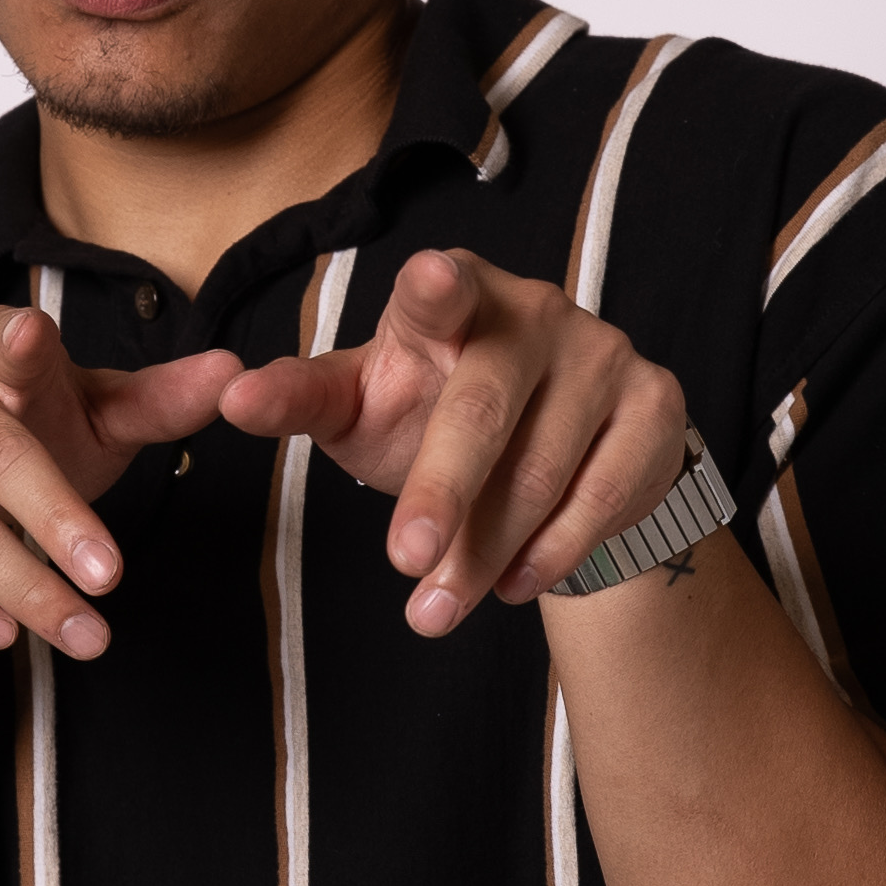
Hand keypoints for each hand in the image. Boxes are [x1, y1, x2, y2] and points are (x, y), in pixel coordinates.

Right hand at [0, 305, 241, 657]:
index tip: (34, 340)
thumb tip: (236, 372)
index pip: (3, 339)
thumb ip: (158, 402)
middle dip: (56, 521)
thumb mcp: (86, 417)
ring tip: (86, 635)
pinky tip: (4, 633)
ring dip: (25, 590)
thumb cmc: (16, 443)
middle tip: (113, 579)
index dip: (17, 343)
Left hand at [219, 249, 684, 634]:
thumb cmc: (434, 411)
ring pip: (542, 467)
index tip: (430, 278)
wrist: (555, 453)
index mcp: (452, 294)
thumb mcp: (363, 405)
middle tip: (405, 562)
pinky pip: (604, 493)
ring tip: (438, 607)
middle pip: (483, 407)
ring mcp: (603, 353)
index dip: (435, 287)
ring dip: (485, 550)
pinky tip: (510, 581)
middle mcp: (534, 309)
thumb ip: (299, 399)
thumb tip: (229, 398)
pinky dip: (553, 550)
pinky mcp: (656, 403)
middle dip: (441, 492)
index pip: (439, 288)